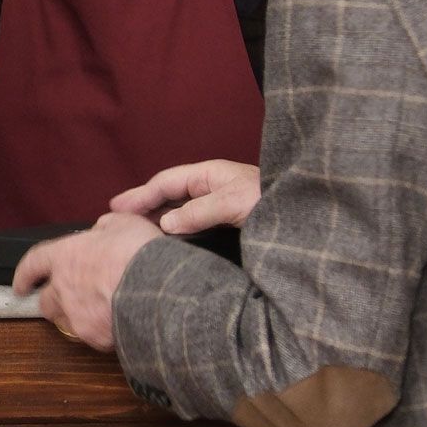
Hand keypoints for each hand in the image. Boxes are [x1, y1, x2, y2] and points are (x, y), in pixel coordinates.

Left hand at [11, 212, 163, 351]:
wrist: (159, 291)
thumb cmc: (140, 255)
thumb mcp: (124, 223)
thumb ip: (106, 226)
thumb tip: (102, 231)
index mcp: (65, 256)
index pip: (33, 264)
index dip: (24, 274)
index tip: (21, 284)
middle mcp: (64, 289)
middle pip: (45, 301)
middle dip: (52, 300)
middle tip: (66, 298)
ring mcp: (78, 316)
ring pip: (65, 322)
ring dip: (74, 317)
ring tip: (94, 312)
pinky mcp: (95, 338)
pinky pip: (91, 336)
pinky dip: (99, 331)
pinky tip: (115, 323)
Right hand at [109, 160, 260, 234]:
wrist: (311, 225)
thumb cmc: (275, 204)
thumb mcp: (235, 202)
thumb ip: (200, 211)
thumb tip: (165, 223)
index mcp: (211, 176)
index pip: (166, 182)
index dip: (140, 195)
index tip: (116, 208)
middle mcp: (213, 191)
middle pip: (169, 197)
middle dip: (143, 207)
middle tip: (114, 222)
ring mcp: (221, 210)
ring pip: (180, 215)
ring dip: (157, 223)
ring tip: (133, 236)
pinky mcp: (229, 230)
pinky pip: (195, 231)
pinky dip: (176, 238)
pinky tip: (166, 249)